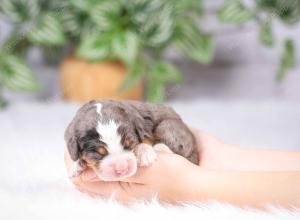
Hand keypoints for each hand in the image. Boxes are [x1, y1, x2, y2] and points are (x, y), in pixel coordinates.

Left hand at [64, 146, 195, 201]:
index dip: (74, 160)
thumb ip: (118, 170)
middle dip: (80, 156)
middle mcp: (118, 190)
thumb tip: (83, 172)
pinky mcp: (132, 178)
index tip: (75, 140)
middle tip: (83, 134)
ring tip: (94, 136)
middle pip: (86, 175)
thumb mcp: (147, 170)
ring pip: (97, 171)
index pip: (82, 179)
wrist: (195, 184)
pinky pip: (110, 168)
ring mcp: (124, 185)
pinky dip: (106, 157)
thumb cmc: (175, 176)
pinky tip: (111, 145)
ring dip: (93, 155)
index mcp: (118, 190)